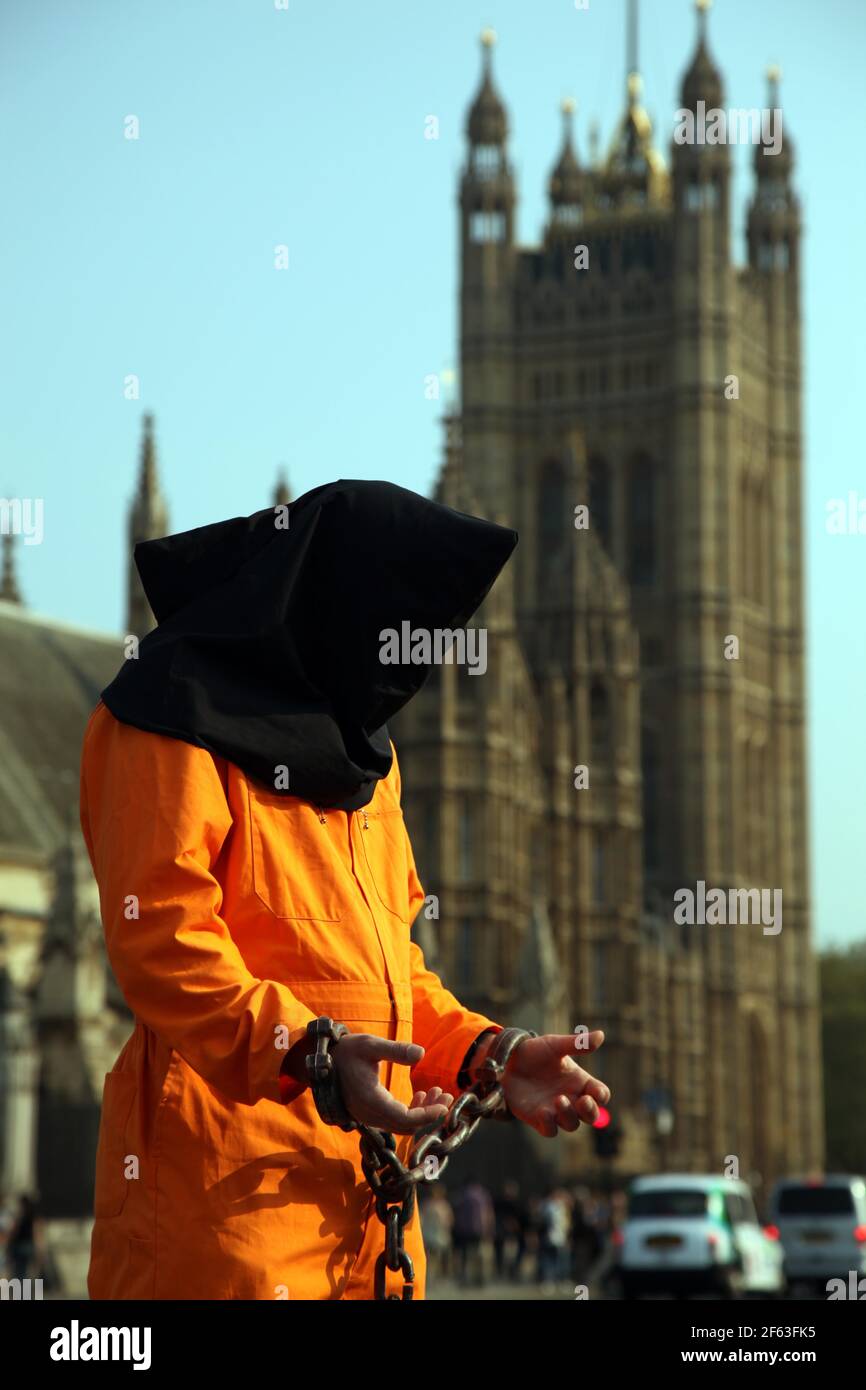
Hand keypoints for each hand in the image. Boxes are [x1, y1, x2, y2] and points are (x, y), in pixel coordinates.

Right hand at [332, 1034, 452, 1134]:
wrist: (324, 1062)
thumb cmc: (348, 1051)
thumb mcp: (371, 1045)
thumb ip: (396, 1051)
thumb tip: (422, 1053)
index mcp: (371, 1100)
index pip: (404, 1119)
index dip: (427, 1115)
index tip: (445, 1105)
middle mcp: (369, 1114)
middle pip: (406, 1125)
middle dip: (429, 1114)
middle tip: (447, 1095)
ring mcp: (368, 1117)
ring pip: (401, 1125)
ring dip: (422, 1112)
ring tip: (437, 1093)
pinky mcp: (370, 1114)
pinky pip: (394, 1121)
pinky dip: (411, 1112)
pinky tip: (420, 1095)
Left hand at [499, 1031, 609, 1138]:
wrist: (506, 1060)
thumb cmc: (534, 1051)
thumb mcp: (555, 1045)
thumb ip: (577, 1043)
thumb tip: (602, 1034)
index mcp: (580, 1081)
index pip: (600, 1094)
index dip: (601, 1095)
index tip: (595, 1091)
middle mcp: (571, 1099)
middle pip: (590, 1115)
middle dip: (590, 1112)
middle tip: (583, 1101)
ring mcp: (555, 1111)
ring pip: (571, 1124)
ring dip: (569, 1115)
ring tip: (559, 1099)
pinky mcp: (538, 1119)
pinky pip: (550, 1130)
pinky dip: (550, 1124)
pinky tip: (544, 1111)